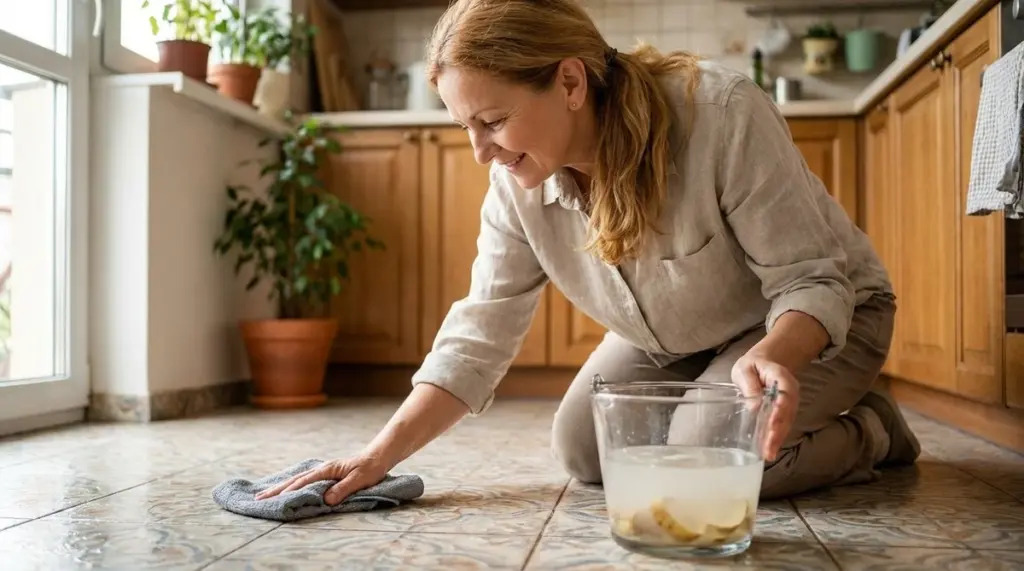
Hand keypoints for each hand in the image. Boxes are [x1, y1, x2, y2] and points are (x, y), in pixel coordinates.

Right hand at [255, 454, 388, 505]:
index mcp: (327, 470)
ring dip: (281, 487)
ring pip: (297, 479)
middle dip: (276, 489)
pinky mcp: (325, 475)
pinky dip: (292, 485)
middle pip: (294, 480)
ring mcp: (322, 471)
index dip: (288, 491)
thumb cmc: (370, 468)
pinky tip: (286, 489)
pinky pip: (304, 480)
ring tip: (265, 494)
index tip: (273, 499)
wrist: (377, 457)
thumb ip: (343, 489)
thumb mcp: (359, 480)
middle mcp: (321, 469)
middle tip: (258, 498)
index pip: (303, 482)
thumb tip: (325, 500)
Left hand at [730, 351, 800, 462]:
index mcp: (781, 377)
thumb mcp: (744, 369)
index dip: (780, 409)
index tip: (773, 423)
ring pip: (787, 422)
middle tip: (769, 448)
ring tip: (768, 454)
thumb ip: (749, 385)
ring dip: (778, 439)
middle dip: (778, 431)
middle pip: (787, 412)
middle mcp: (791, 392)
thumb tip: (754, 407)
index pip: (785, 394)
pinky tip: (769, 451)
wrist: (764, 363)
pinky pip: (782, 425)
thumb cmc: (752, 365)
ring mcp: (790, 403)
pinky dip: (777, 438)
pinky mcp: (785, 412)